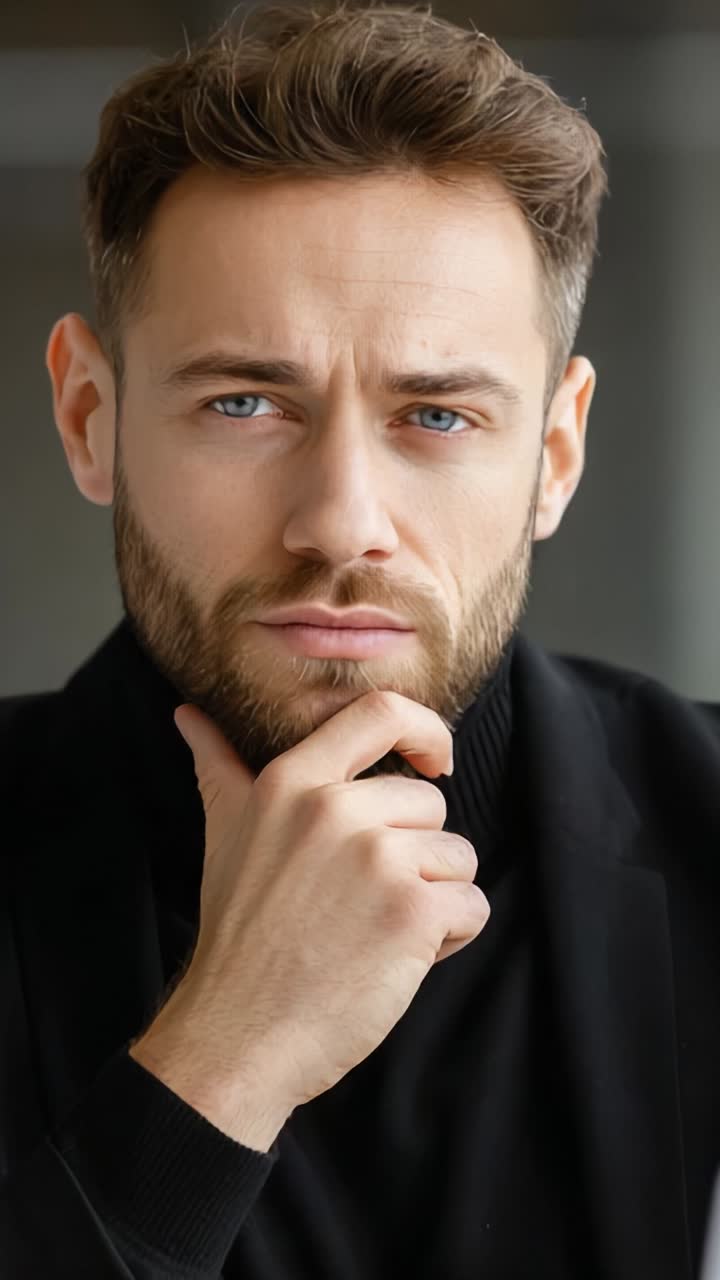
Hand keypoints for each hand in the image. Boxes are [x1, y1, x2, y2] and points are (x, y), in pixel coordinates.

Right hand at [130, 690, 488, 1149]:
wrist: (240, 1032)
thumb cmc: (237, 932)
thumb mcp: (224, 832)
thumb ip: (219, 764)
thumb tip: (189, 713)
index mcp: (292, 782)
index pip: (382, 713)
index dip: (426, 730)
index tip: (435, 760)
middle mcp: (335, 810)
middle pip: (428, 802)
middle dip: (415, 852)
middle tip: (363, 900)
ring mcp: (378, 859)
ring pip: (457, 856)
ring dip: (434, 898)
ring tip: (375, 930)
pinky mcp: (412, 912)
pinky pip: (473, 905)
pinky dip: (450, 938)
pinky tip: (398, 958)